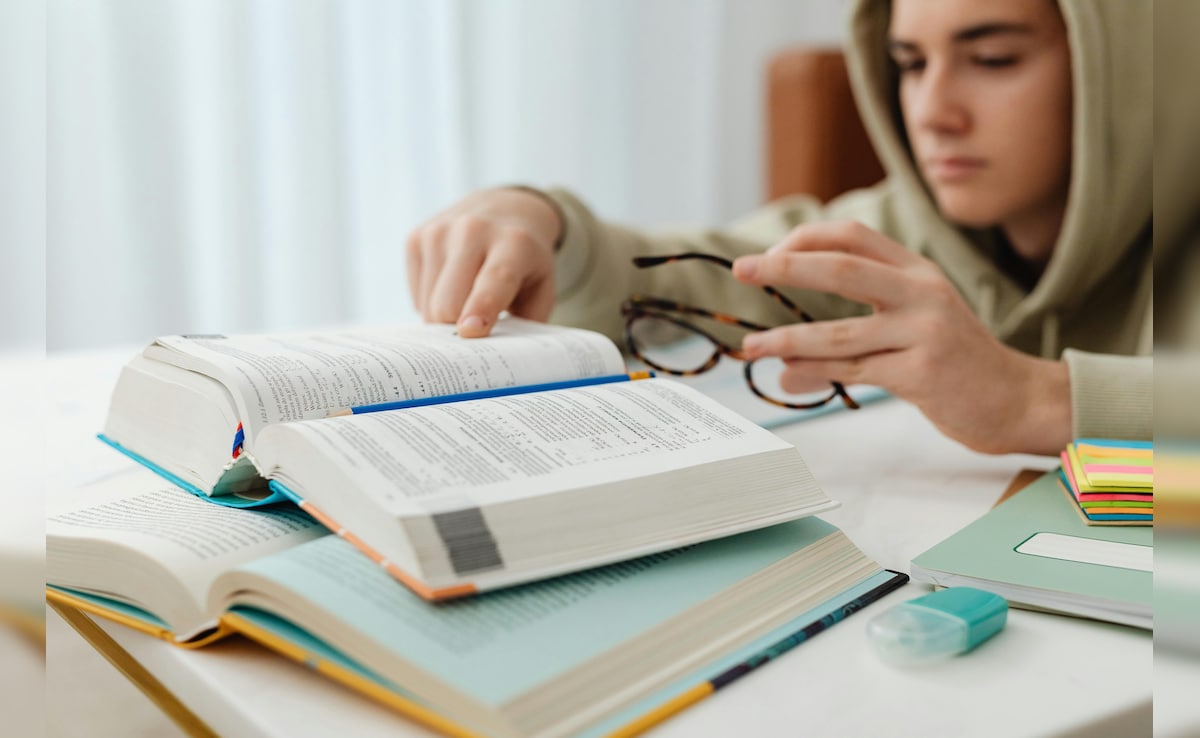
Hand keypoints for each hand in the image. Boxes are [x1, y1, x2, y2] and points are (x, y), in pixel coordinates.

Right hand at [406, 187, 562, 336]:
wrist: (504, 209)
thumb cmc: (526, 262)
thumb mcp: (542, 288)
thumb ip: (526, 323)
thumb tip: (496, 357)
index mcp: (514, 243)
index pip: (492, 281)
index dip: (481, 309)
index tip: (470, 331)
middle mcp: (473, 231)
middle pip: (448, 303)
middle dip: (457, 329)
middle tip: (474, 333)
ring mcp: (439, 232)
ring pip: (429, 305)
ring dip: (445, 318)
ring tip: (468, 301)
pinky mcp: (416, 238)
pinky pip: (417, 295)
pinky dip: (432, 302)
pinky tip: (452, 286)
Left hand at [732, 221, 1070, 454]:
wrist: (1015, 400)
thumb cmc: (954, 362)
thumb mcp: (908, 331)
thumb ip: (849, 338)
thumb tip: (782, 365)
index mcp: (916, 271)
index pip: (851, 236)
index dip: (804, 239)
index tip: (767, 257)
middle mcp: (923, 292)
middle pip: (840, 269)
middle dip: (784, 268)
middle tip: (742, 270)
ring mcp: (925, 332)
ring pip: (840, 332)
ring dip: (787, 338)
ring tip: (751, 346)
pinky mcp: (923, 372)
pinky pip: (856, 371)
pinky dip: (817, 371)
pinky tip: (789, 372)